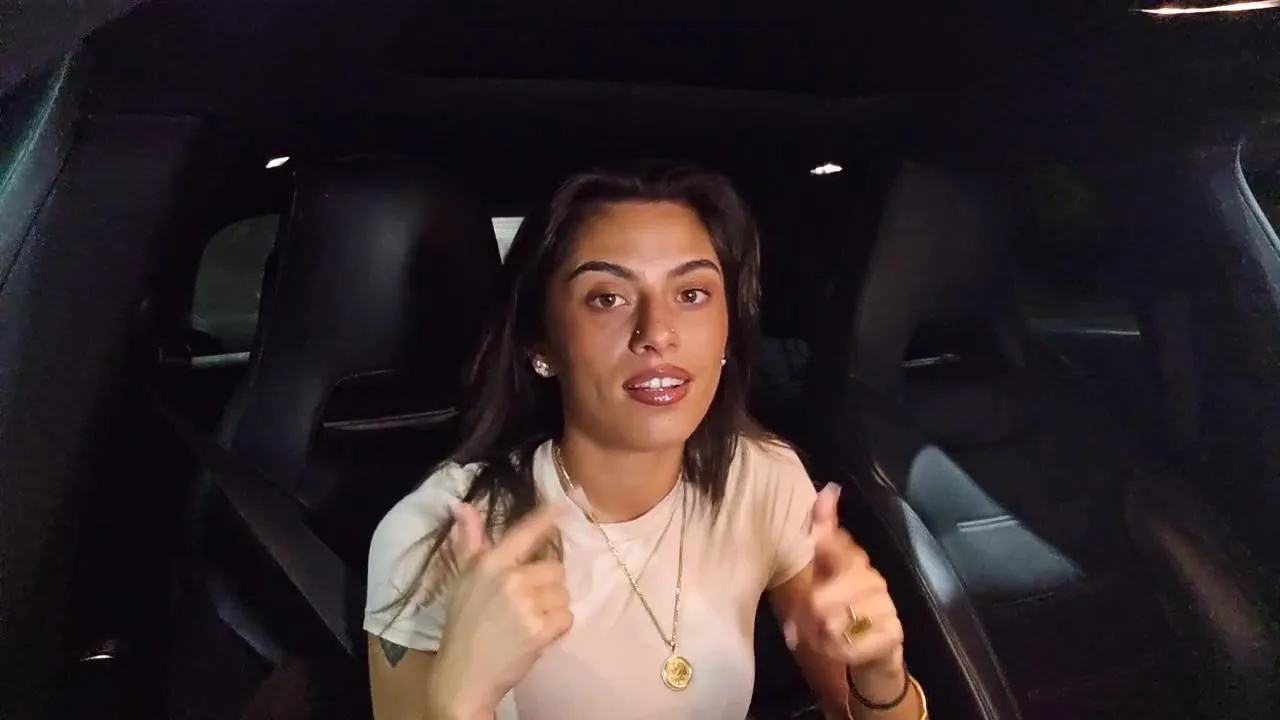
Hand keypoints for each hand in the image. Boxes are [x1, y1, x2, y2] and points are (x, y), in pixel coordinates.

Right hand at [431, 501, 572, 716]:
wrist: (464, 675)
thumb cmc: (463, 625)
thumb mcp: (462, 578)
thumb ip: (468, 540)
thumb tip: (461, 504)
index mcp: (490, 562)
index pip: (525, 532)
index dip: (547, 517)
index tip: (565, 505)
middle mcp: (510, 578)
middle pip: (555, 568)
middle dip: (547, 586)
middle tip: (526, 604)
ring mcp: (526, 604)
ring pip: (563, 593)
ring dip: (553, 608)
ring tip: (529, 622)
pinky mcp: (539, 630)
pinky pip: (566, 617)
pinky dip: (557, 628)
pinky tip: (537, 636)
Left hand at [786, 484, 905, 686]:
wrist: (875, 653)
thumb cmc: (843, 612)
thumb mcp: (823, 580)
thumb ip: (822, 540)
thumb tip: (828, 488)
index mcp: (852, 560)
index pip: (835, 541)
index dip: (825, 529)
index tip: (823, 509)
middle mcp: (871, 578)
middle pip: (819, 599)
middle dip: (806, 619)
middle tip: (803, 628)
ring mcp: (885, 605)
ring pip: (833, 624)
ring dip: (819, 639)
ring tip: (823, 639)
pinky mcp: (893, 632)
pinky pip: (849, 647)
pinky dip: (838, 654)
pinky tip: (842, 651)